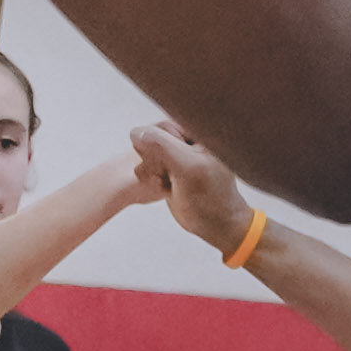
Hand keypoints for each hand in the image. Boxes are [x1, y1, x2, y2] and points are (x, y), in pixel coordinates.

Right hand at [135, 118, 258, 246]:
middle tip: (170, 175)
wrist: (214, 224)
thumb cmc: (210, 198)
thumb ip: (162, 146)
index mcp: (201, 131)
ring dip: (152, 169)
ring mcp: (179, 152)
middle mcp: (190, 137)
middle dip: (155, 158)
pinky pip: (148, 163)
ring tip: (169, 182)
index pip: (165, 126)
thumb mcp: (187, 168)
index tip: (171, 164)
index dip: (160, 144)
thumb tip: (136, 132)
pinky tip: (166, 188)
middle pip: (154, 136)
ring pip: (148, 150)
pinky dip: (151, 177)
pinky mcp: (171, 166)